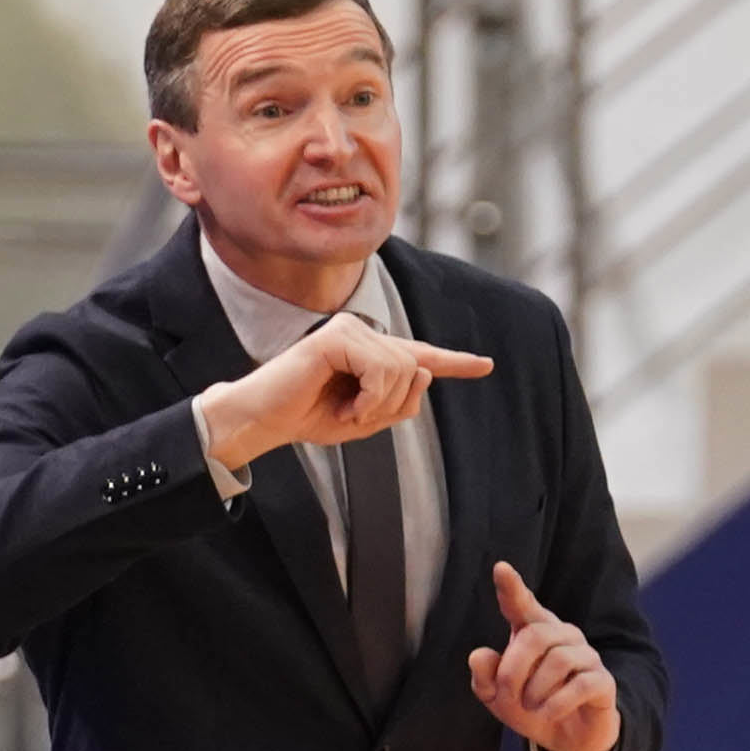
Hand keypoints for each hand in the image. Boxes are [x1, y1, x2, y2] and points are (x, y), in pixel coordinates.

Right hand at [197, 312, 493, 471]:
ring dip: (379, 404)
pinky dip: (370, 398)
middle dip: (393, 405)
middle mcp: (364, 334)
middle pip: (416, 370)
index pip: (419, 355)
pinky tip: (345, 406)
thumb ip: (400, 403)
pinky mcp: (338, 335)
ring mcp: (351, 329)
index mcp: (371, 354)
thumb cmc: (307, 418)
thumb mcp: (365, 421)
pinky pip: (381, 369)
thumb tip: (425, 372)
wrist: (264, 419)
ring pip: (403, 370)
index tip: (485, 365)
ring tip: (345, 412)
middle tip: (356, 418)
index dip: (454, 362)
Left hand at [469, 561, 622, 750]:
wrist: (567, 739)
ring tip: (531, 707)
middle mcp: (563, 636)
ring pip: (557, 661)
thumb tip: (478, 655)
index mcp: (534, 632)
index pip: (522, 605)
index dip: (512, 588)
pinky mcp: (603, 681)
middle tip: (507, 697)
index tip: (500, 569)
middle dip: (513, 671)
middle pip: (535, 636)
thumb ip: (485, 677)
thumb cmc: (531, 707)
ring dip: (534, 692)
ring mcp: (586, 656)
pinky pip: (580, 685)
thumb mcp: (498, 698)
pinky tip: (548, 714)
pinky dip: (556, 705)